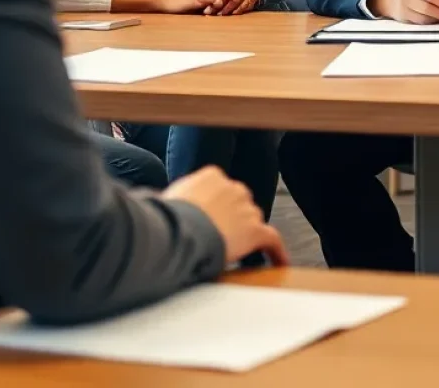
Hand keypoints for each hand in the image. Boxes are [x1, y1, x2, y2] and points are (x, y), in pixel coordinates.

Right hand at [163, 166, 288, 266]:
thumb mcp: (167, 198)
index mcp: (212, 176)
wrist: (178, 232)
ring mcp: (246, 208)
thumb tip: (157, 202)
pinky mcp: (254, 230)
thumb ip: (176, 197)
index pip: (221, 189)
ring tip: (237, 252)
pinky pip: (272, 240)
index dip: (215, 206)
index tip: (208, 218)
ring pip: (253, 221)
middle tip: (218, 237)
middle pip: (239, 203)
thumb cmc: (165, 218)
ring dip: (246, 235)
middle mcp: (233, 188)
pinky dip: (276, 251)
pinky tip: (281, 262)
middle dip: (232, 218)